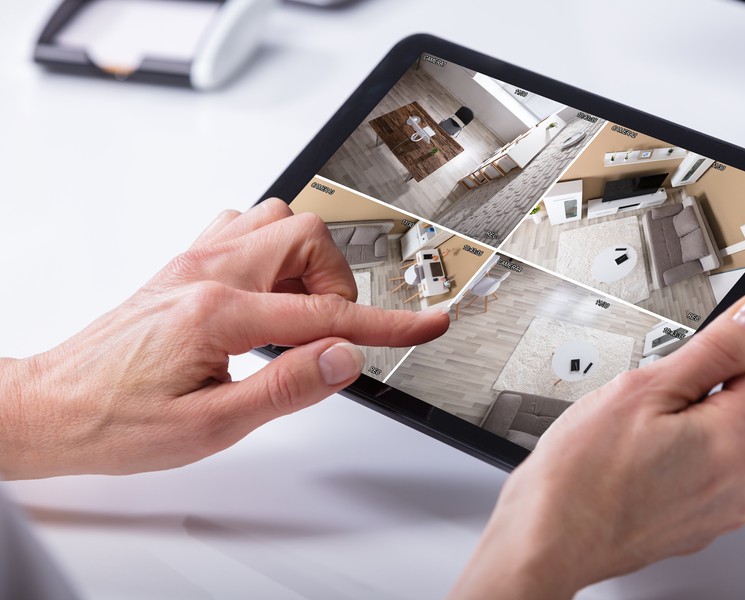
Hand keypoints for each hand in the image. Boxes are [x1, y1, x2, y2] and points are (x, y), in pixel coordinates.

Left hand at [0, 199, 448, 479]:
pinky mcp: (183, 265)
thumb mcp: (211, 425)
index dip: (388, 324)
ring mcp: (193, 262)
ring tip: (298, 315)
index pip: (326, 313)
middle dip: (338, 282)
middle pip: (306, 235)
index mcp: (219, 313)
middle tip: (330, 331)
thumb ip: (287, 385)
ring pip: (277, 219)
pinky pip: (242, 226)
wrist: (53, 408)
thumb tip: (344, 357)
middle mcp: (207, 272)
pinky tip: (267, 295)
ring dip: (305, 263)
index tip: (428, 323)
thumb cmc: (117, 421)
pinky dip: (272, 252)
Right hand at [451, 290, 744, 598]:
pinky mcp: (691, 528)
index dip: (732, 344)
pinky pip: (694, 476)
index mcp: (735, 442)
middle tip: (640, 401)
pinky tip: (628, 465)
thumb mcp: (644, 389)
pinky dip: (669, 463)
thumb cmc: (580, 476)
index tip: (700, 342)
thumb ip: (714, 349)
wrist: (545, 540)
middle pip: (735, 407)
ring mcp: (715, 512)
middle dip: (694, 392)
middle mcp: (738, 484)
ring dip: (680, 428)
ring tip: (627, 439)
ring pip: (711, 442)